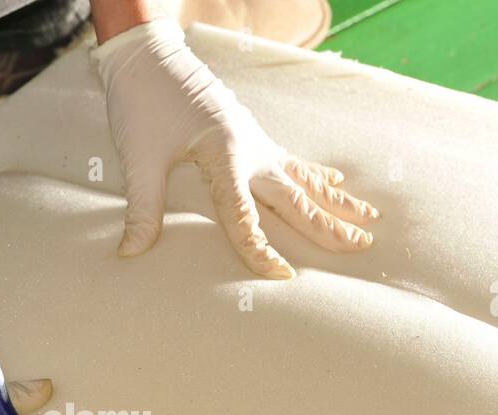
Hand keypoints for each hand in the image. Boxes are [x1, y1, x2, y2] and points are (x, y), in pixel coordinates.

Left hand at [92, 18, 377, 277]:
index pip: (244, 216)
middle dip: (327, 226)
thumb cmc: (142, 103)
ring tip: (368, 220)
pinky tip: (336, 181)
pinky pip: (292, 161)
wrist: (147, 56)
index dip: (260, 250)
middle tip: (360, 247)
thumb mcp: (139, 160)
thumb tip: (130, 252)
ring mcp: (255, 141)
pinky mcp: (252, 135)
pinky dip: (316, 175)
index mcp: (223, 155)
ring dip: (336, 201)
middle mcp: (249, 149)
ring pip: (303, 180)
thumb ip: (142, 210)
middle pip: (294, 198)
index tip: (281, 275)